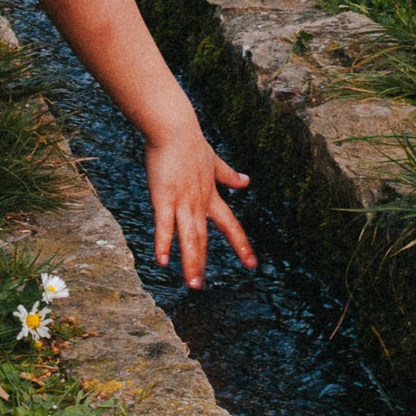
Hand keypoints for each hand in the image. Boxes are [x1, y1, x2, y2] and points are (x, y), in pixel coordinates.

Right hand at [145, 127, 255, 287]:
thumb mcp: (213, 161)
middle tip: (200, 288)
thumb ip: (228, 175)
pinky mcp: (163, 196)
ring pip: (188, 237)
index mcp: (210, 196)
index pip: (230, 225)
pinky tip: (163, 262)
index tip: (252, 265)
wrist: (175, 127)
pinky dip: (164, 243)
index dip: (241, 245)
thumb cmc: (190, 141)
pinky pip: (164, 225)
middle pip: (202, 238)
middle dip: (201, 263)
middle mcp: (199, 203)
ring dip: (190, 262)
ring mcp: (182, 201)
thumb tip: (247, 182)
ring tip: (192, 285)